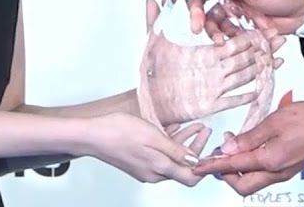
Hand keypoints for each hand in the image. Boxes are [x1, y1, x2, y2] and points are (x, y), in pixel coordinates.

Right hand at [83, 112, 208, 185]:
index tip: (212, 148)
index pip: (190, 176)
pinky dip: (170, 142)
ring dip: (185, 143)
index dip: (204, 164)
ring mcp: (145, 168)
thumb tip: (195, 161)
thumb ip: (176, 150)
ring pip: (172, 158)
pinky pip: (160, 154)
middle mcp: (153, 173)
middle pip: (182, 166)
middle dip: (197, 148)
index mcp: (159, 169)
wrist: (92, 135)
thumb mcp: (153, 137)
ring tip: (195, 126)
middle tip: (205, 130)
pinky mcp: (138, 161)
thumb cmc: (119, 133)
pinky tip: (175, 128)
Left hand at [140, 0, 282, 126]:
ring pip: (244, 73)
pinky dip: (249, 93)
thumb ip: (154, 21)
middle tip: (278, 36)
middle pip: (243, 54)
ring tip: (279, 58)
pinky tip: (262, 87)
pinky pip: (234, 98)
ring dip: (261, 66)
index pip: (230, 38)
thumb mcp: (152, 44)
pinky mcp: (213, 103)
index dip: (247, 32)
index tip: (263, 23)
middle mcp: (213, 68)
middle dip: (262, 46)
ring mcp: (215, 85)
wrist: (149, 103)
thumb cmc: (152, 75)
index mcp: (204, 53)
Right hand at [173, 0, 303, 36]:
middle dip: (196, 14)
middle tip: (195, 27)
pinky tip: (232, 41)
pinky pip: (225, 30)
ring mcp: (232, 6)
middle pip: (199, 0)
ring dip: (213, 29)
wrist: (303, 11)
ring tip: (220, 40)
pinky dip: (227, 36)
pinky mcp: (239, 22)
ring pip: (211, 19)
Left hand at [192, 101, 303, 194]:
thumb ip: (250, 137)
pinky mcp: (290, 167)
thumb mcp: (275, 121)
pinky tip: (251, 149)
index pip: (233, 167)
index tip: (198, 166)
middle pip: (242, 185)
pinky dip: (252, 166)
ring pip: (254, 182)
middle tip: (217, 156)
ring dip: (239, 170)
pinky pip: (265, 174)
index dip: (213, 166)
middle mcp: (277, 172)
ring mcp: (285, 172)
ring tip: (234, 148)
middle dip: (225, 174)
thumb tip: (228, 148)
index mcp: (270, 161)